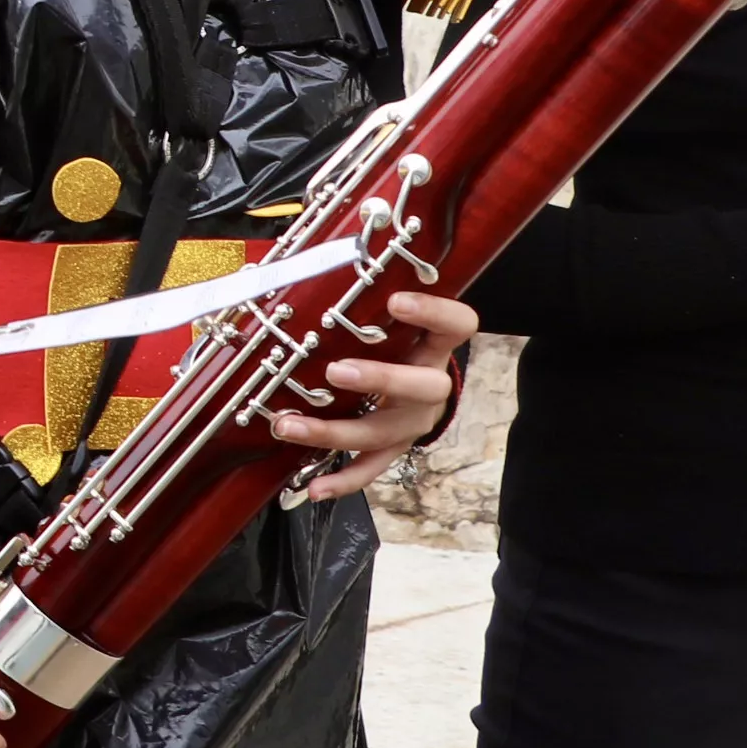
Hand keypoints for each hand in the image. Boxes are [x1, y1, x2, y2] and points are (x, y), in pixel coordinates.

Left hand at [266, 289, 477, 501]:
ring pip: (382, 432)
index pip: (458, 323)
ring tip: (289, 426)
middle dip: (380, 380)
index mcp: (435, 345)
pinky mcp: (394, 448)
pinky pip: (370, 468)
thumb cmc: (397, 344)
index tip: (397, 300)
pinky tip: (314, 487)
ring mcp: (413, 421)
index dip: (433, 312)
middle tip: (337, 371)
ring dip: (333, 432)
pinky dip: (342, 480)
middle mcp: (431, 385)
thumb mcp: (390, 318)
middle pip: (423, 387)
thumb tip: (306, 260)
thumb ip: (364, 297)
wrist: (419, 388)